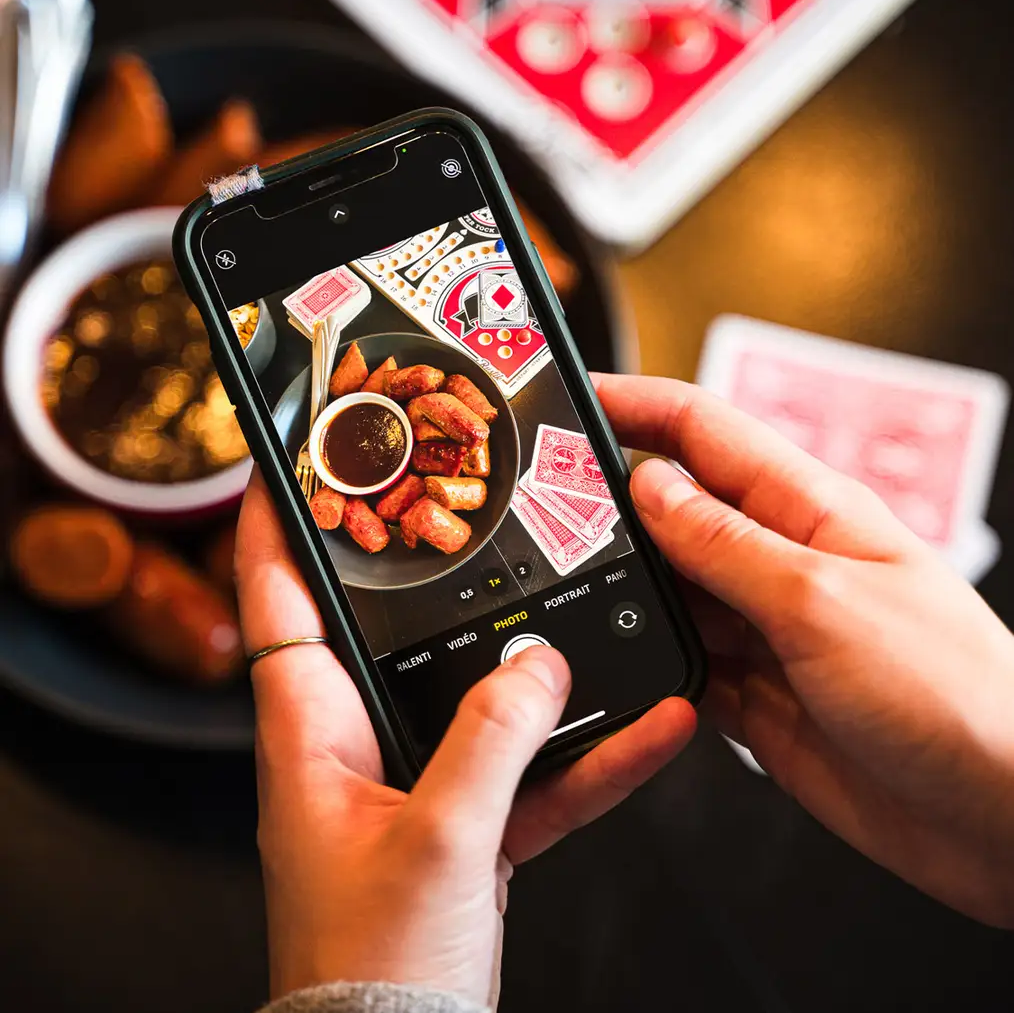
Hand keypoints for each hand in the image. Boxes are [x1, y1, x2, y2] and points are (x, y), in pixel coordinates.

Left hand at [235, 472, 695, 1005]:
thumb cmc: (369, 970)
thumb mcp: (436, 841)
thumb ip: (492, 742)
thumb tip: (541, 664)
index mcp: (312, 735)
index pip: (280, 603)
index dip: (280, 527)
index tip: (294, 462)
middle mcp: (356, 748)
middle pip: (391, 634)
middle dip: (431, 574)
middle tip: (470, 508)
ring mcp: (417, 786)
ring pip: (481, 701)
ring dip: (541, 671)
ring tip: (593, 613)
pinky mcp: (466, 827)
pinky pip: (532, 774)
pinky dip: (586, 756)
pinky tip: (650, 731)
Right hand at [594, 373, 1013, 927]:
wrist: (1001, 816)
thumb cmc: (956, 693)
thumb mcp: (821, 600)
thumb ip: (724, 543)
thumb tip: (649, 485)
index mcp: (809, 509)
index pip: (704, 430)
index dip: (634, 405)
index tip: (572, 400)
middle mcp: (782, 561)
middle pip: (676, 508)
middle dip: (610, 502)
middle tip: (543, 508)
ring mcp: (767, 629)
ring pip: (671, 591)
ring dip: (627, 592)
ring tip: (571, 592)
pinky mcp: (758, 695)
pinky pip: (683, 666)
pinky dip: (650, 667)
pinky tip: (628, 670)